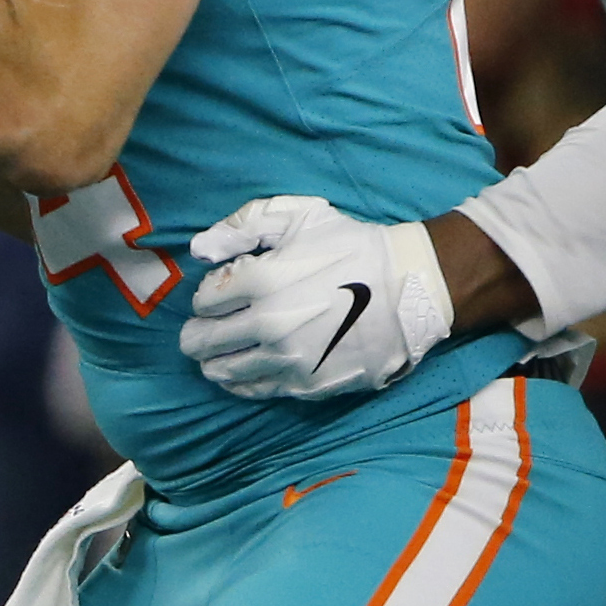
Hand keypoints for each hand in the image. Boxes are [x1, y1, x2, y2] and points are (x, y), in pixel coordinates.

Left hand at [178, 196, 453, 399]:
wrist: (407, 288)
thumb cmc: (351, 246)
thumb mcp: (299, 215)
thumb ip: (242, 225)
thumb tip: (199, 250)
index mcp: (262, 280)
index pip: (203, 300)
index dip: (208, 293)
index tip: (222, 289)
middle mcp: (268, 325)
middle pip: (202, 342)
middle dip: (197, 332)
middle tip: (204, 327)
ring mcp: (286, 360)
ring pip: (222, 372)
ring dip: (213, 361)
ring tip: (219, 352)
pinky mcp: (305, 384)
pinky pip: (254, 390)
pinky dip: (241, 381)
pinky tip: (245, 367)